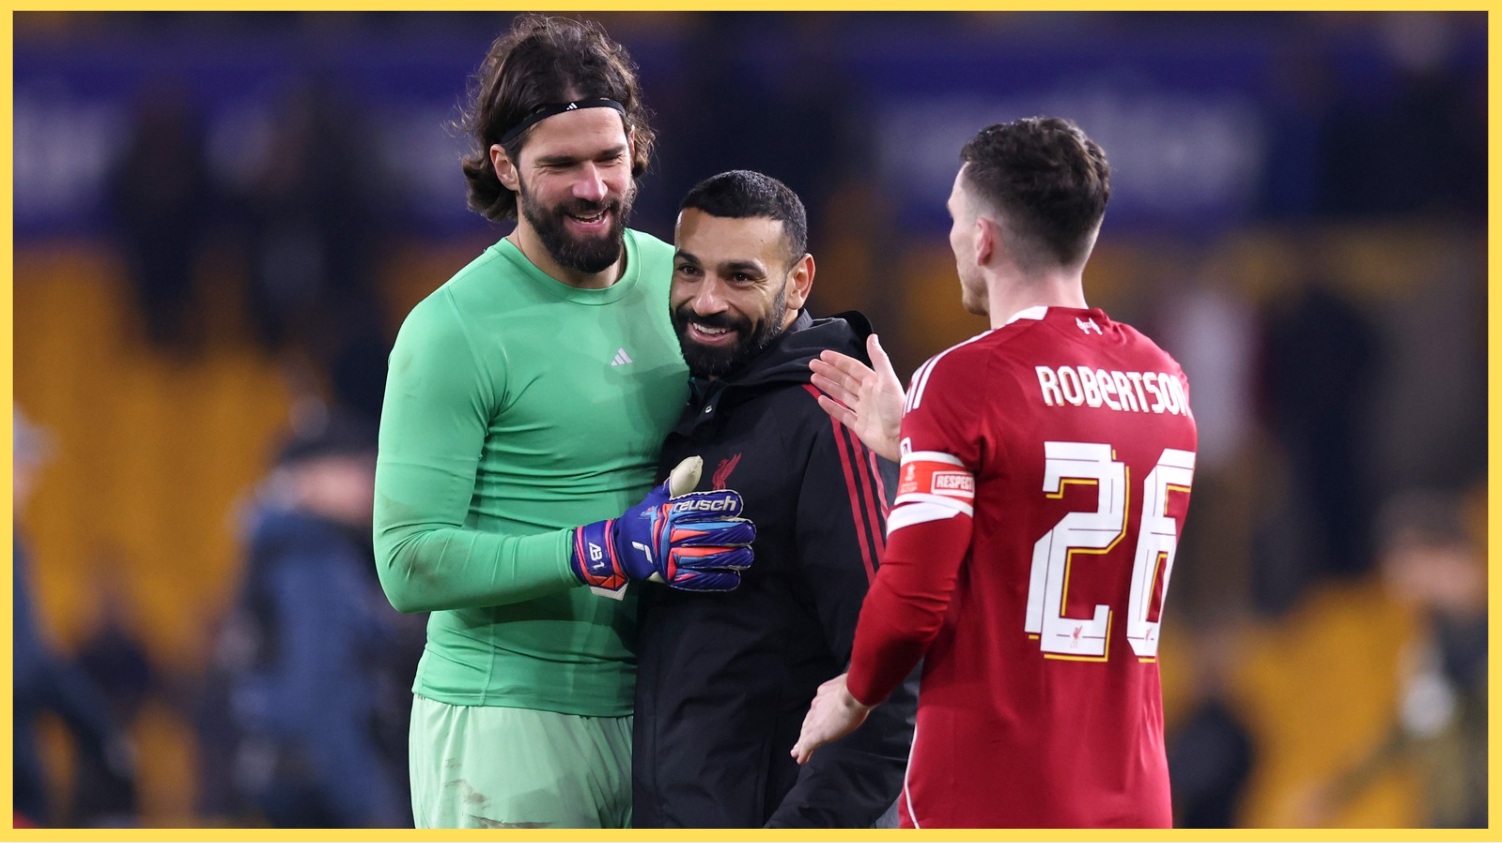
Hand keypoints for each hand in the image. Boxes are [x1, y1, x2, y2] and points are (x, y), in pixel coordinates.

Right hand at [571, 456, 755, 591]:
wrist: (620, 549)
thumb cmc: (645, 519)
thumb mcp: (659, 496)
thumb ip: (680, 480)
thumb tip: (698, 460)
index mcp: (668, 513)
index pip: (697, 507)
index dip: (719, 504)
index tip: (737, 504)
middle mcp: (670, 535)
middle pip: (706, 534)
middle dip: (732, 533)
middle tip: (749, 531)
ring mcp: (671, 558)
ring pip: (705, 558)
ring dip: (730, 557)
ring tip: (746, 555)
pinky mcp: (672, 577)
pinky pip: (697, 580)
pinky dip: (717, 580)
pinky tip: (734, 577)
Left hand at [790, 672, 872, 764]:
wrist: (853, 695)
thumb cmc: (856, 689)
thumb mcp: (848, 686)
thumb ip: (846, 690)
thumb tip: (854, 693)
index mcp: (824, 695)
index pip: (816, 709)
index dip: (813, 718)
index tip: (812, 723)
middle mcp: (817, 707)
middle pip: (808, 722)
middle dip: (804, 732)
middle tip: (799, 740)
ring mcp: (816, 721)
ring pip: (805, 734)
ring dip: (801, 743)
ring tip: (796, 752)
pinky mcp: (817, 733)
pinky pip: (807, 745)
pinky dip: (803, 753)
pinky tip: (801, 760)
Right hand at [809, 333, 903, 461]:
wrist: (901, 438)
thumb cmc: (897, 408)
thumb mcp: (888, 380)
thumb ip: (879, 359)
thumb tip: (872, 337)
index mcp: (874, 383)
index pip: (853, 368)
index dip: (838, 361)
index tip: (823, 355)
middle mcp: (867, 395)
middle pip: (844, 380)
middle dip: (829, 371)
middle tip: (812, 364)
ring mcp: (863, 410)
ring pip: (842, 395)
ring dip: (828, 386)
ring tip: (813, 378)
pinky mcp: (860, 426)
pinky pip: (842, 414)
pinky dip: (831, 407)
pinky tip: (821, 400)